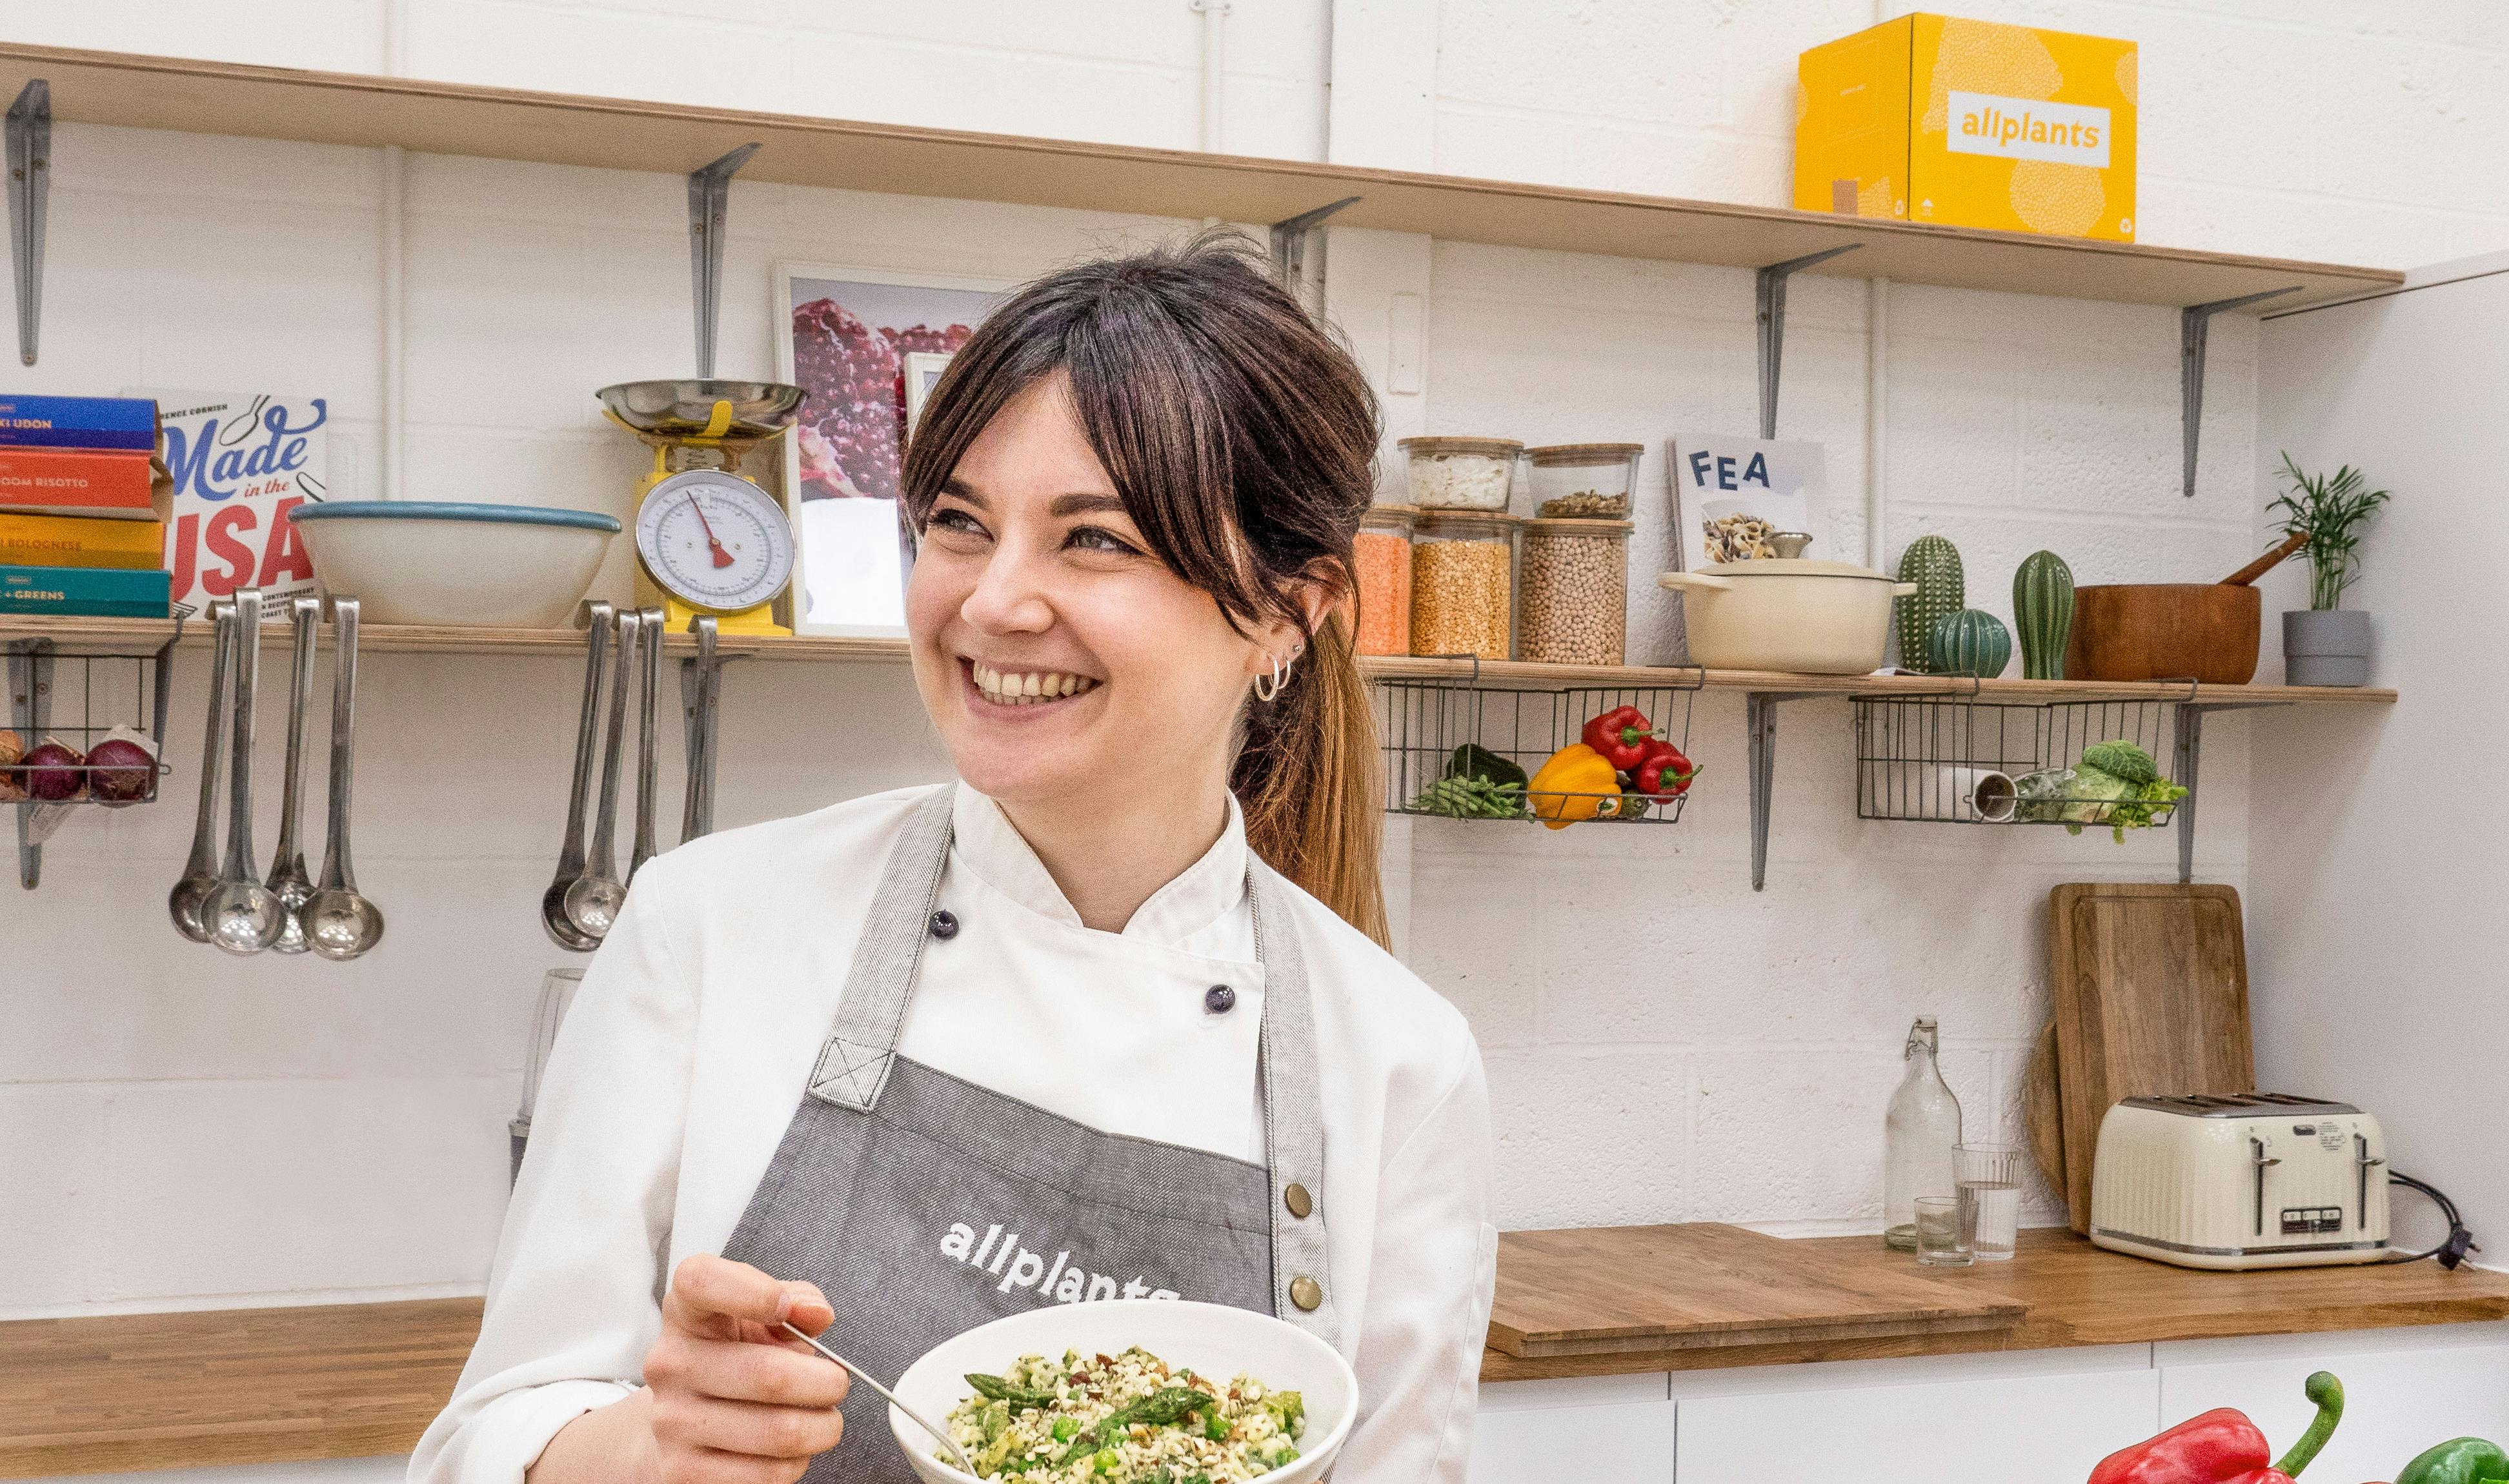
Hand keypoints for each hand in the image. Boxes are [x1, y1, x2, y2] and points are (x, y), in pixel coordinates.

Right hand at [643, 1254, 851, 1482]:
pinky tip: (791, 1449)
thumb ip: (797, 1300)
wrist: (680, 1422)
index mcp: (686, 1312)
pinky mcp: (683, 1472)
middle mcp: (670, 1363)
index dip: (752, 1290)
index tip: (786, 1308)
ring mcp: (672, 1421)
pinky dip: (798, 1463)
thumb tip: (817, 1314)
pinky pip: (770, 1474)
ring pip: (780, 1432)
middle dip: (827, 1383)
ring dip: (822, 1427)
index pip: (700, 1281)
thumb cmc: (735, 1358)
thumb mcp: (761, 1318)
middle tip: (836, 1384)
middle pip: (770, 1374)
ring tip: (822, 1419)